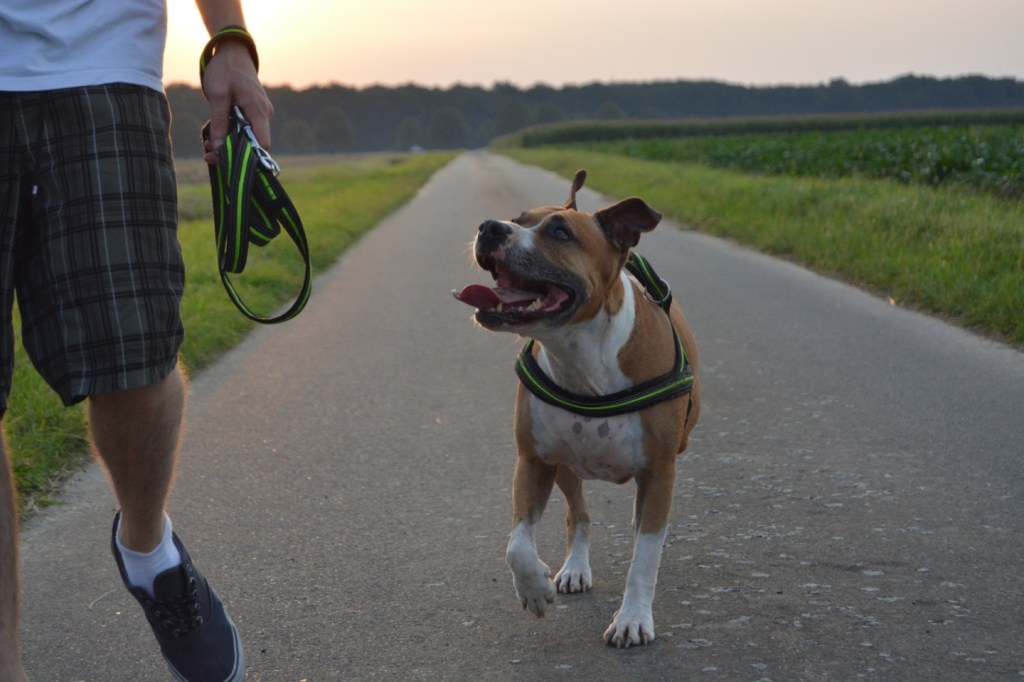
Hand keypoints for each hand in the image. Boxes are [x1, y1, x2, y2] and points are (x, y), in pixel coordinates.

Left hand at [201, 39, 273, 163]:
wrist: (233, 53)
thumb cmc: (225, 70)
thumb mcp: (217, 94)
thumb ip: (219, 122)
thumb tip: (219, 147)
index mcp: (258, 110)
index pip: (263, 143)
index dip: (249, 155)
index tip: (228, 159)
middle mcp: (264, 115)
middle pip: (254, 144)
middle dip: (232, 152)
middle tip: (209, 154)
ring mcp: (261, 114)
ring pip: (249, 138)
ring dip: (229, 143)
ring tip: (208, 143)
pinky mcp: (255, 114)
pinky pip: (246, 129)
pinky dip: (231, 134)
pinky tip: (216, 133)